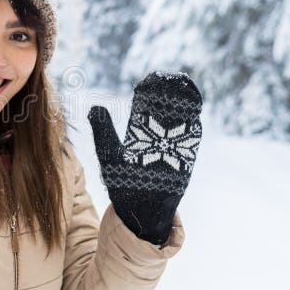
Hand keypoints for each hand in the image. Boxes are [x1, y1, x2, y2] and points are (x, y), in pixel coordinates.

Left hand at [87, 72, 201, 244]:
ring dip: (185, 105)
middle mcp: (158, 137)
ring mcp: (172, 147)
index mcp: (139, 132)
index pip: (146, 106)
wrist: (139, 211)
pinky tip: (195, 114)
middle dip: (171, 93)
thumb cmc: (122, 183)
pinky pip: (191, 140)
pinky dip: (194, 126)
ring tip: (186, 90)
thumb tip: (94, 107)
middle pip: (166, 109)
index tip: (150, 80)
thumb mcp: (110, 154)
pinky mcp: (184, 160)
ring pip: (181, 121)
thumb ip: (103, 131)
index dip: (150, 92)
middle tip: (172, 79)